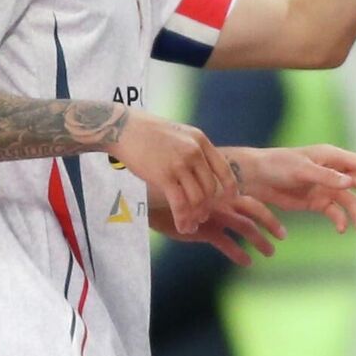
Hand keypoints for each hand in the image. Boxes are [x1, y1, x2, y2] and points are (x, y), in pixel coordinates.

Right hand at [108, 111, 236, 234]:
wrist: (125, 128)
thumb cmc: (150, 133)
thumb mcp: (181, 135)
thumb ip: (194, 151)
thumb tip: (203, 172)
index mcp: (201, 141)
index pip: (223, 169)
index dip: (230, 188)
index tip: (230, 200)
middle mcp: (195, 152)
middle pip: (210, 188)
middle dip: (207, 206)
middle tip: (202, 217)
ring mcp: (180, 164)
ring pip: (197, 199)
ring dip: (196, 216)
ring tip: (191, 225)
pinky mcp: (164, 176)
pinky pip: (180, 204)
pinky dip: (183, 219)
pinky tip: (182, 227)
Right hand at [154, 194, 285, 266]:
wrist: (151, 201)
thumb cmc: (176, 198)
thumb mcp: (197, 198)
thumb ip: (213, 204)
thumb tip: (228, 211)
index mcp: (223, 192)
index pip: (252, 200)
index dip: (268, 212)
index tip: (278, 223)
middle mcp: (223, 201)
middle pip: (254, 210)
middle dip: (271, 224)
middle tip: (283, 237)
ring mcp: (215, 215)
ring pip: (245, 228)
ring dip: (260, 241)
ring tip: (270, 253)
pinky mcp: (204, 229)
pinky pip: (226, 243)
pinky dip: (239, 254)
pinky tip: (247, 262)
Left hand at [224, 145, 355, 233]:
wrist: (255, 178)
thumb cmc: (277, 165)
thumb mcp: (301, 169)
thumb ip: (326, 176)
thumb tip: (350, 183)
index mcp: (332, 157)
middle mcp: (333, 171)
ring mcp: (325, 187)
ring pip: (350, 200)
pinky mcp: (316, 202)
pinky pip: (335, 212)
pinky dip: (341, 220)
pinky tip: (342, 229)